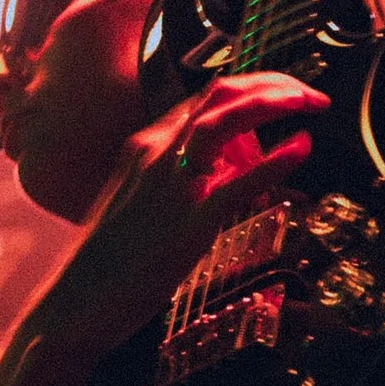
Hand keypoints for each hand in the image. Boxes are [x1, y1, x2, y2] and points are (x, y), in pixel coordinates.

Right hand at [0, 71, 328, 385]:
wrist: (74, 301)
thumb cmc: (110, 259)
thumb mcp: (145, 199)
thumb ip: (186, 177)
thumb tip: (233, 167)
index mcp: (146, 145)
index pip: (205, 96)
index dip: (252, 86)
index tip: (285, 91)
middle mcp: (155, 152)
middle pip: (220, 94)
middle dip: (271, 84)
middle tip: (310, 94)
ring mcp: (171, 185)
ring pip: (224, 121)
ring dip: (272, 103)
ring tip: (310, 102)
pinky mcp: (187, 224)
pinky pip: (238, 183)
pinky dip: (276, 160)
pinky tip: (302, 148)